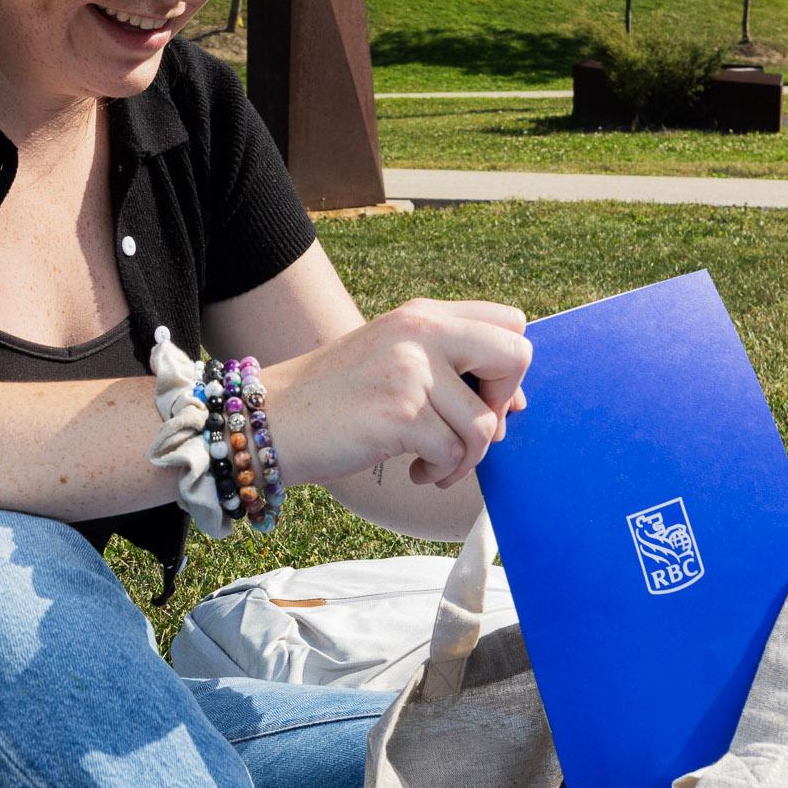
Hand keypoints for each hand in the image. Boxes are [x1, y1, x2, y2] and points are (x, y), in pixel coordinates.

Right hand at [266, 299, 530, 491]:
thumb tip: (517, 406)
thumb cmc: (334, 401)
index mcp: (422, 314)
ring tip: (432, 464)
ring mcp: (410, 369)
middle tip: (471, 430)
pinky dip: (439, 473)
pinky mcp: (399, 412)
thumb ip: (449, 367)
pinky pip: (453, 453)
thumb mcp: (393, 361)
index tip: (481, 398)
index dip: (508, 367)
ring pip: (484, 423)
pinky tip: (414, 473)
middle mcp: (420, 331)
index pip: (509, 321)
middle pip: (516, 356)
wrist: (270, 420)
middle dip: (504, 405)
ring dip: (465, 458)